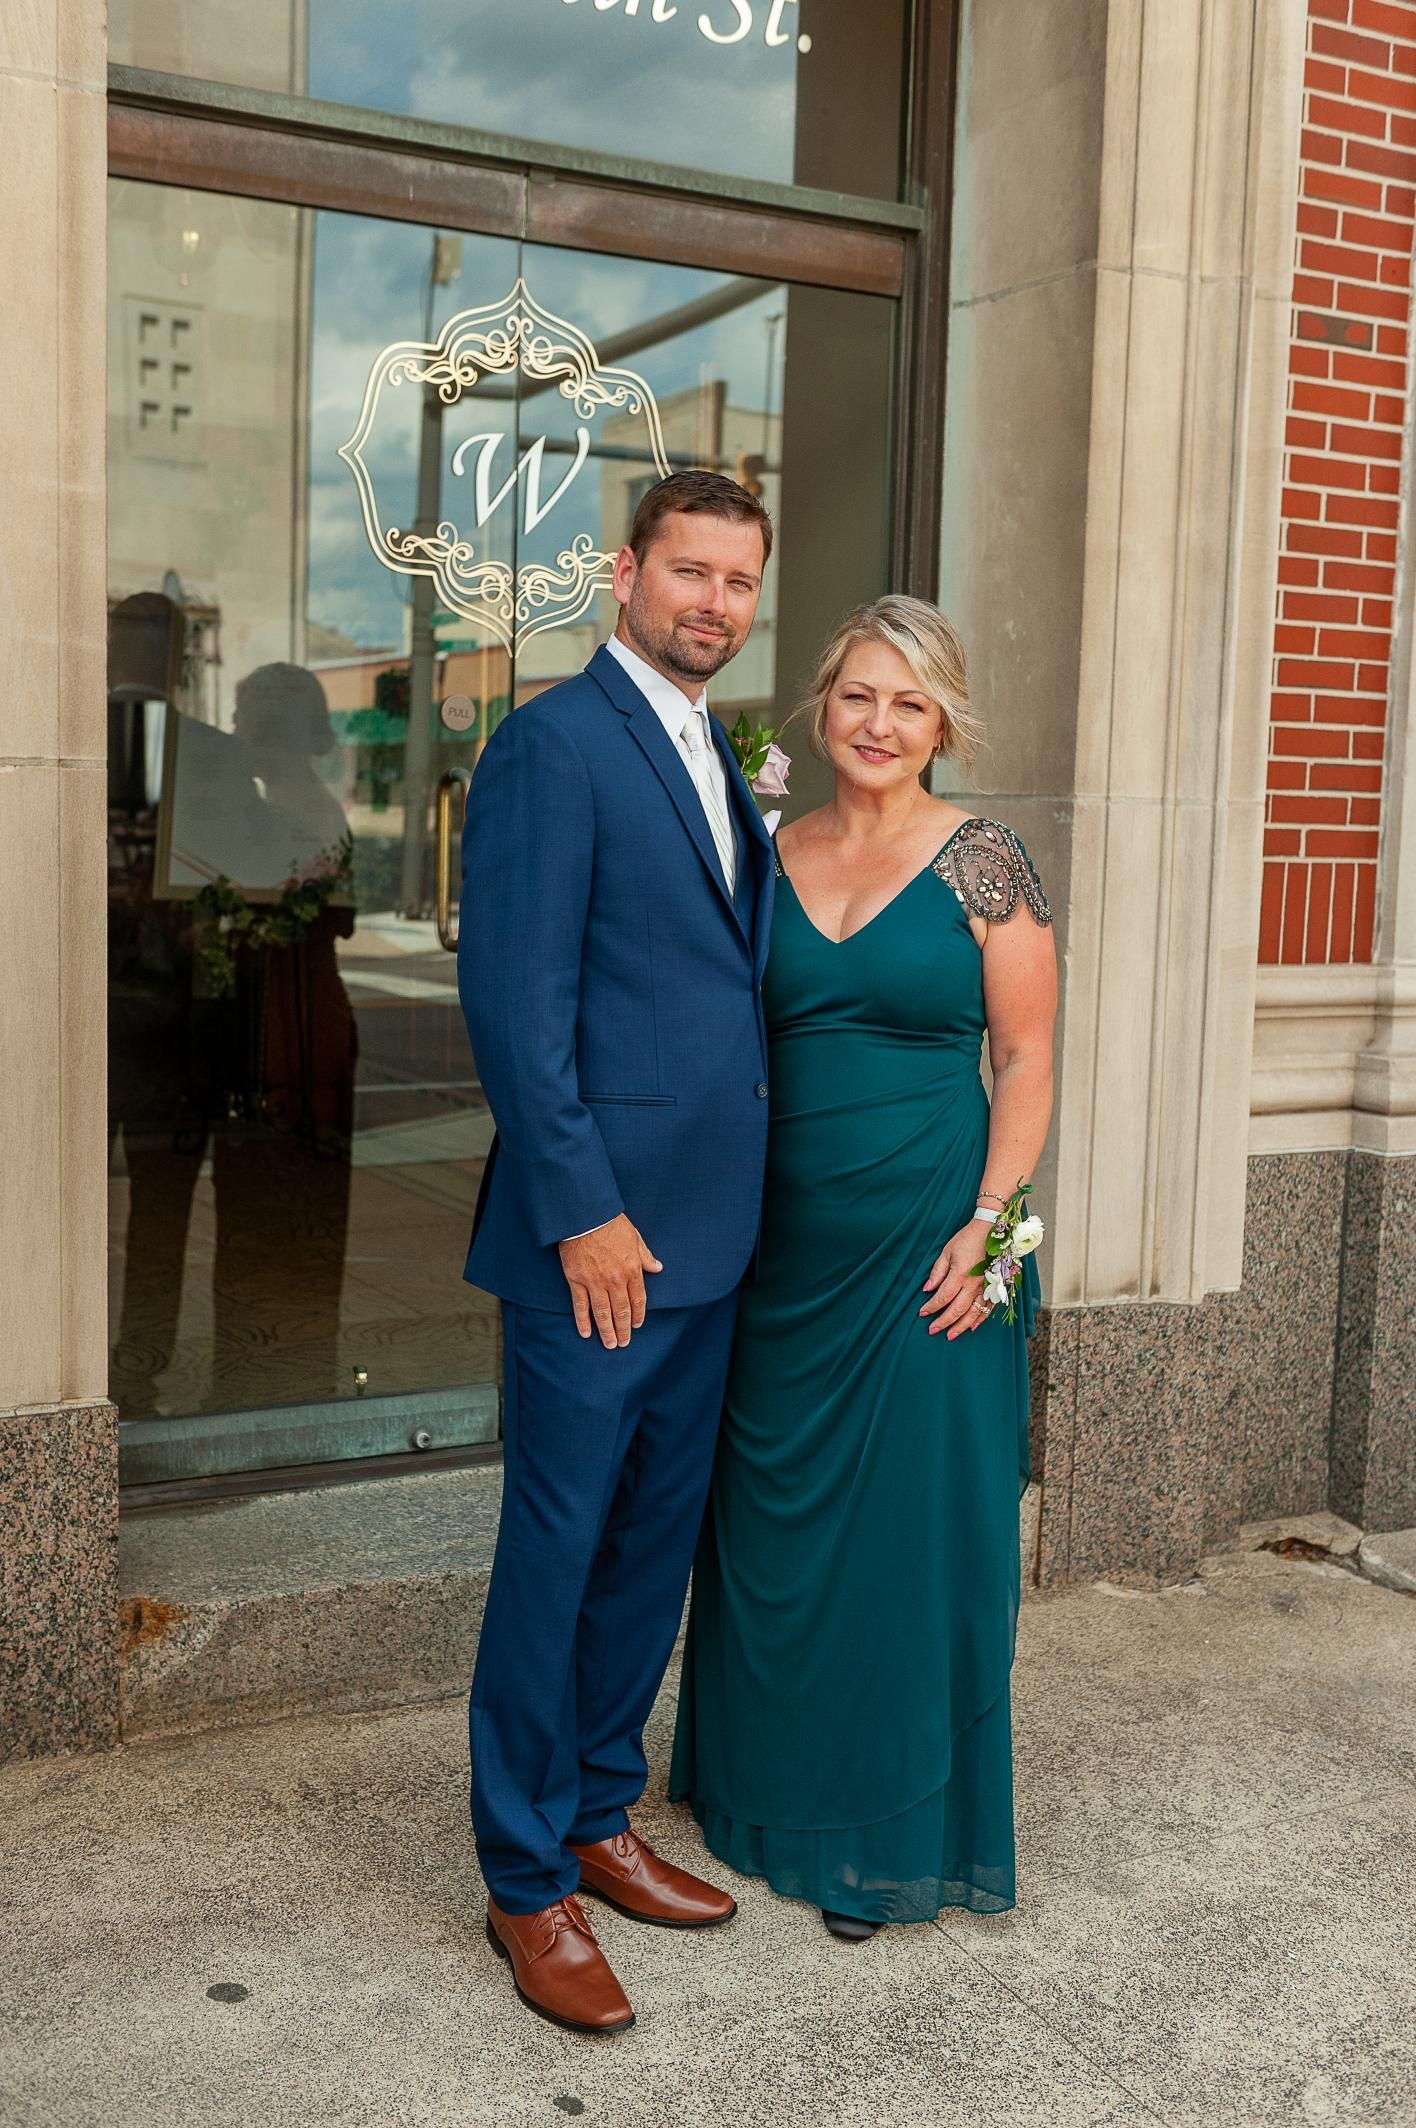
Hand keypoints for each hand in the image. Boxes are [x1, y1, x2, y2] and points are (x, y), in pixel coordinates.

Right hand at [558, 1215, 662, 1348]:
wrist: (585, 1216)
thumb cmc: (611, 1224)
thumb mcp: (635, 1238)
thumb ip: (646, 1256)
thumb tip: (658, 1268)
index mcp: (632, 1270)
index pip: (637, 1299)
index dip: (637, 1315)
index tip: (637, 1325)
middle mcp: (615, 1280)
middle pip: (621, 1311)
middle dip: (623, 1329)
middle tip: (623, 1343)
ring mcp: (595, 1282)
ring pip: (602, 1313)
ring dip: (607, 1331)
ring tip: (610, 1345)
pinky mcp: (576, 1280)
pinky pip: (580, 1305)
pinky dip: (583, 1321)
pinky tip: (586, 1333)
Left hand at [919, 1224, 992, 1340]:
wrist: (990, 1231)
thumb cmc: (966, 1239)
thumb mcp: (946, 1252)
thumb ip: (937, 1272)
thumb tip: (927, 1289)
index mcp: (960, 1274)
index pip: (943, 1297)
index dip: (931, 1307)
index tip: (922, 1313)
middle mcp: (974, 1284)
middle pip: (957, 1309)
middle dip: (943, 1322)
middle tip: (933, 1331)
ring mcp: (987, 1287)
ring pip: (973, 1313)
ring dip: (961, 1326)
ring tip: (951, 1335)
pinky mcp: (995, 1287)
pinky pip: (988, 1308)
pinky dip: (980, 1319)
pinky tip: (972, 1327)